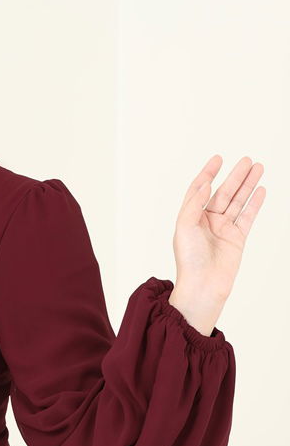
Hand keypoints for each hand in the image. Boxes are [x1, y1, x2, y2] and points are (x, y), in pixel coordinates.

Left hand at [173, 154, 265, 305]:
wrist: (203, 286)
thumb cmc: (189, 260)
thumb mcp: (184, 228)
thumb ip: (194, 204)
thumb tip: (205, 184)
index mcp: (191, 218)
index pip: (200, 189)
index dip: (208, 173)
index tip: (218, 159)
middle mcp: (207, 221)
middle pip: (223, 192)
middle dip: (235, 176)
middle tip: (246, 160)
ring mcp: (223, 229)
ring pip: (238, 201)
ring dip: (247, 185)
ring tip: (257, 168)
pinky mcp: (237, 238)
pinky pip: (247, 216)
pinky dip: (254, 203)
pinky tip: (261, 189)